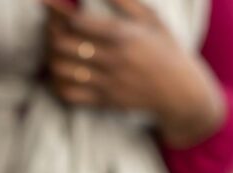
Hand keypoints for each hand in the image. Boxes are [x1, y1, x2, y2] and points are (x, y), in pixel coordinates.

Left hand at [43, 0, 224, 147]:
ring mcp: (108, 83)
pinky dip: (58, 84)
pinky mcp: (105, 102)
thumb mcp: (151, 19)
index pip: (76, 22)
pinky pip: (70, 95)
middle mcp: (113, 59)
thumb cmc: (166, 50)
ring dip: (51, 58)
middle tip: (50, 29)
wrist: (181, 93)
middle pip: (63, 44)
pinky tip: (60, 75)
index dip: (59, 13)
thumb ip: (124, 1)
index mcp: (123, 35)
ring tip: (54, 51)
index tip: (54, 9)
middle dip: (51, 33)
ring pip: (62, 70)